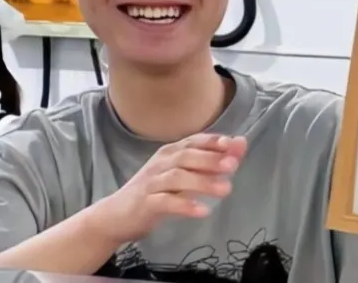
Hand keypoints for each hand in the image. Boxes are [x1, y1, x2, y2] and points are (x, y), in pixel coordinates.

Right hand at [89, 133, 246, 243]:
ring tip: (226, 189)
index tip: (234, 144)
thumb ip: (210, 162)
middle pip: (186, 156)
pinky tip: (202, 211)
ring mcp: (151, 183)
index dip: (213, 141)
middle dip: (210, 159)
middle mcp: (160, 163)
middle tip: (233, 166)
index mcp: (169, 153)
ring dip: (202, 181)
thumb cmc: (154, 192)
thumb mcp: (183, 176)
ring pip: (177, 177)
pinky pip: (166, 202)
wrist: (117, 215)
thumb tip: (240, 144)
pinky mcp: (145, 203)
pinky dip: (185, 205)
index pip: (193, 141)